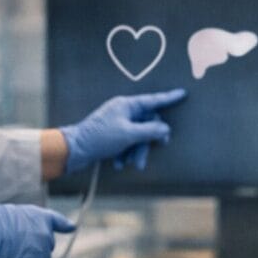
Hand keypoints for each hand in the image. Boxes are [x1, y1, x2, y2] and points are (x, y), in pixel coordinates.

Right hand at [0, 204, 75, 257]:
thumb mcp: (9, 215)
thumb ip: (22, 224)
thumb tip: (19, 236)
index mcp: (40, 217)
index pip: (56, 221)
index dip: (64, 225)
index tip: (71, 228)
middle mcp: (46, 234)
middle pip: (47, 246)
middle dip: (35, 248)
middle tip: (15, 248)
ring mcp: (42, 252)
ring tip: (10, 256)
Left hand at [59, 89, 185, 173]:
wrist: (75, 150)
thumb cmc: (99, 138)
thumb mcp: (129, 134)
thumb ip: (150, 131)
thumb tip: (165, 129)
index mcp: (126, 105)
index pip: (153, 100)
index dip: (169, 98)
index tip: (182, 94)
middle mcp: (123, 111)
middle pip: (146, 124)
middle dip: (147, 141)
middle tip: (154, 151)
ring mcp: (117, 123)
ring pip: (137, 136)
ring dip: (136, 152)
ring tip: (131, 164)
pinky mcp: (112, 135)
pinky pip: (127, 143)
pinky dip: (125, 154)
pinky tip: (118, 163)